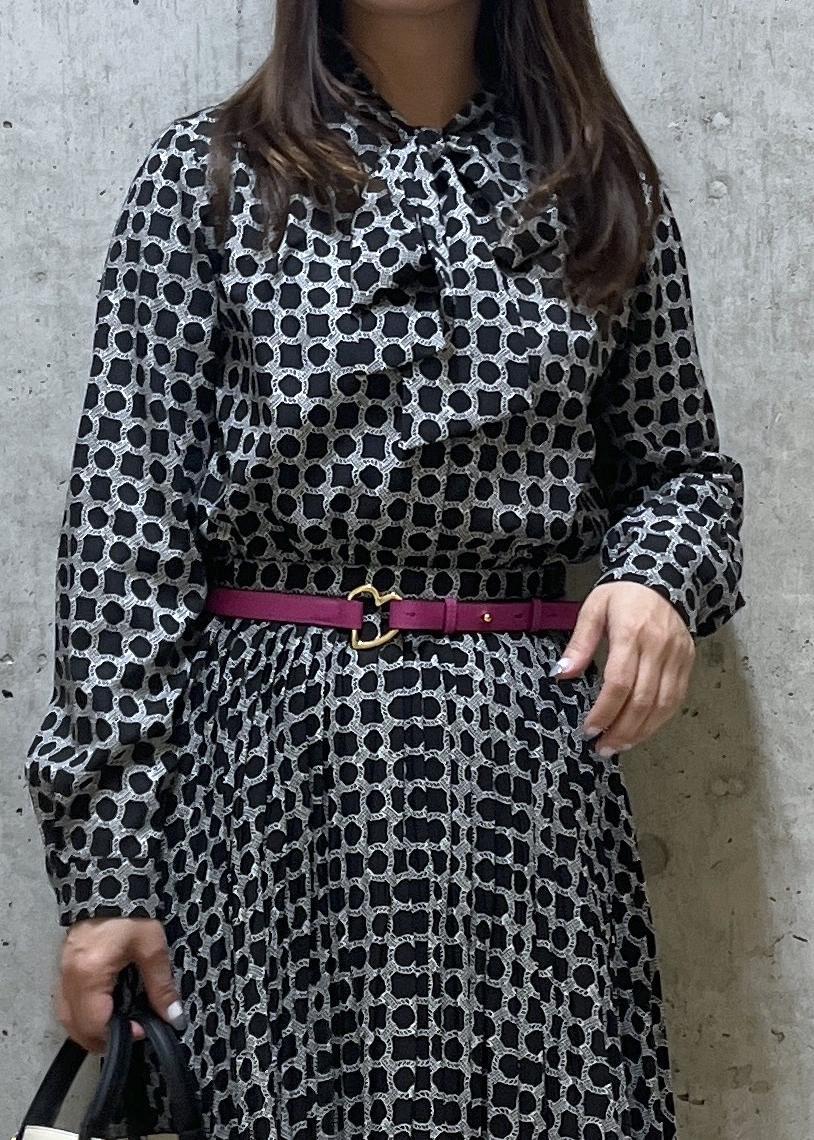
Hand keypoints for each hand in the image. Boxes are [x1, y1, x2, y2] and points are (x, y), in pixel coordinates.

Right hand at [57, 915, 185, 1052]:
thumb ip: (161, 985)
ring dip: (89, 1030)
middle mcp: (69, 979)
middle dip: (101, 1040)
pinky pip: (66, 1002)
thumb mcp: (151, 948)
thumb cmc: (131, 913)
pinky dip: (82, 1014)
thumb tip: (174, 1017)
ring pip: (67, 1017)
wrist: (108, 880)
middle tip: (130, 1034)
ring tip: (117, 1028)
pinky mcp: (65, 966)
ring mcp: (62, 972)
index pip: (96, 1025)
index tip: (145, 1028)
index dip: (121, 1035)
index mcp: (88, 976)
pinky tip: (102, 1010)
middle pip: (76, 1028)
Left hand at [551, 580, 695, 754]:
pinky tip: (641, 731)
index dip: (604, 711)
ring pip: (663, 705)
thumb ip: (580, 643)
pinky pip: (676, 699)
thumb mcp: (593, 609)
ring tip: (619, 746)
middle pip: (643, 700)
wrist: (664, 579)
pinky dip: (659, 720)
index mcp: (632, 633)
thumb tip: (562, 674)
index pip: (619, 682)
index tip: (589, 729)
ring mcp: (677, 657)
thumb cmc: (623, 595)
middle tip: (602, 748)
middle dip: (621, 730)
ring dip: (641, 732)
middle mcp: (658, 648)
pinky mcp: (688, 663)